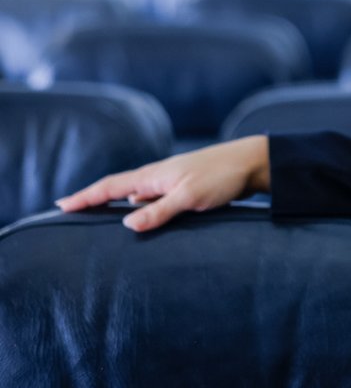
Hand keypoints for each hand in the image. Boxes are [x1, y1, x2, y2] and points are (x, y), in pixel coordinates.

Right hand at [56, 136, 270, 232]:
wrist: (252, 163)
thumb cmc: (222, 176)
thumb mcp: (189, 196)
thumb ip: (160, 210)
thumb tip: (127, 224)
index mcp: (154, 176)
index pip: (111, 187)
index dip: (85, 196)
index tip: (61, 205)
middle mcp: (158, 177)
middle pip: (118, 188)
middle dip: (93, 199)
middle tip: (69, 210)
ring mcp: (171, 182)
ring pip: (135, 194)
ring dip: (115, 203)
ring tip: (95, 216)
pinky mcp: (185, 188)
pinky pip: (153, 199)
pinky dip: (139, 207)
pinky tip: (139, 217)